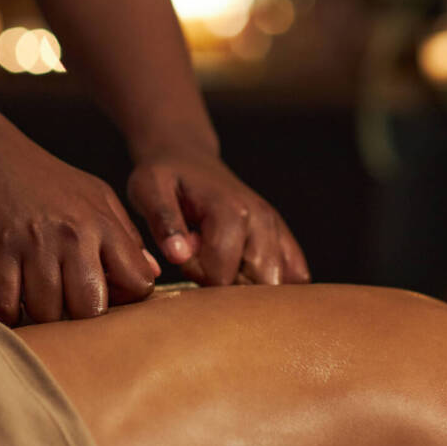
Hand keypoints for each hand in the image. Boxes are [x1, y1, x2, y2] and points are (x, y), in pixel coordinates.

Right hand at [0, 126, 160, 324]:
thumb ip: (126, 235)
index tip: (108, 292)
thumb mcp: (97, 196)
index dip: (126, 297)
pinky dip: (7, 314)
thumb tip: (151, 272)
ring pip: (47, 313)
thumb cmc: (46, 179)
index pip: (138, 282)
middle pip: (90, 309)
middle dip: (79, 316)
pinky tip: (11, 300)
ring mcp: (35, 246)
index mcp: (103, 223)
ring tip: (37, 299)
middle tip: (67, 304)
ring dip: (41, 315)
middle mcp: (74, 236)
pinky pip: (7, 307)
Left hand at [127, 149, 308, 285]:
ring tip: (221, 262)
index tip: (182, 255)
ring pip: (279, 284)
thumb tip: (179, 255)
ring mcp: (277, 228)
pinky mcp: (284, 236)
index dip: (195, 275)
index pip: (220, 274)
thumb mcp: (149, 190)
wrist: (187, 158)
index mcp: (230, 210)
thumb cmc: (165, 177)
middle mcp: (262, 219)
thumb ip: (163, 222)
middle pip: (255, 284)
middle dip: (224, 286)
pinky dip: (275, 284)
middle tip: (202, 261)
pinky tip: (245, 272)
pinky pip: (297, 275)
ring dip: (248, 286)